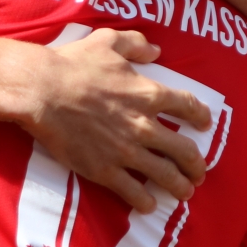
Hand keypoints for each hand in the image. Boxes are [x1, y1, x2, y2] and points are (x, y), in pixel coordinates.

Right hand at [17, 28, 212, 211]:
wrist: (41, 91)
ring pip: (165, 175)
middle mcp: (144, 125)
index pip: (188, 106)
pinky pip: (133, 192)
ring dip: (179, 186)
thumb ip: (136, 44)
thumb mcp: (108, 41)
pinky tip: (149, 205)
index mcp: (148, 94)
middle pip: (184, 150)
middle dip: (197, 164)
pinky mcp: (105, 170)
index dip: (201, 116)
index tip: (205, 124)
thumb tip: (156, 50)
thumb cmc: (73, 64)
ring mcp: (126, 151)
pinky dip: (145, 201)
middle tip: (199, 172)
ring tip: (185, 193)